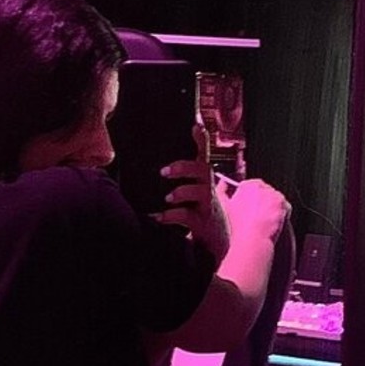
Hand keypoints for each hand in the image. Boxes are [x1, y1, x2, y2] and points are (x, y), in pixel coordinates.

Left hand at [153, 124, 230, 260]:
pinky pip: (188, 216)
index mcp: (202, 178)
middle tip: (164, 171)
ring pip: (200, 192)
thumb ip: (180, 179)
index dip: (201, 140)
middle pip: (202, 169)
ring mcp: (206, 205)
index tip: (195, 126)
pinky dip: (171, 216)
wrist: (214, 240)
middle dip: (184, 167)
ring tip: (167, 197)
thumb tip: (149, 166)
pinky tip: (158, 217)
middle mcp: (207, 188)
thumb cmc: (197, 211)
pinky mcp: (202, 222)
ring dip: (182, 192)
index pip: (204, 154)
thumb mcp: (192, 192)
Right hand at [217, 176, 290, 243]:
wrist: (252, 239)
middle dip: (261, 201)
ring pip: (274, 198)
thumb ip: (220, 190)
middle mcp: (263, 186)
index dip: (248, 198)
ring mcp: (275, 195)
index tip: (247, 207)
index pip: (250, 185)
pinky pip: (284, 206)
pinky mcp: (284, 205)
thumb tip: (222, 183)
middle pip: (263, 191)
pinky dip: (281, 213)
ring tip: (262, 220)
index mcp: (248, 185)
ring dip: (270, 206)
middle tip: (255, 216)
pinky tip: (271, 222)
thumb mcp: (222, 206)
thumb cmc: (236, 225)